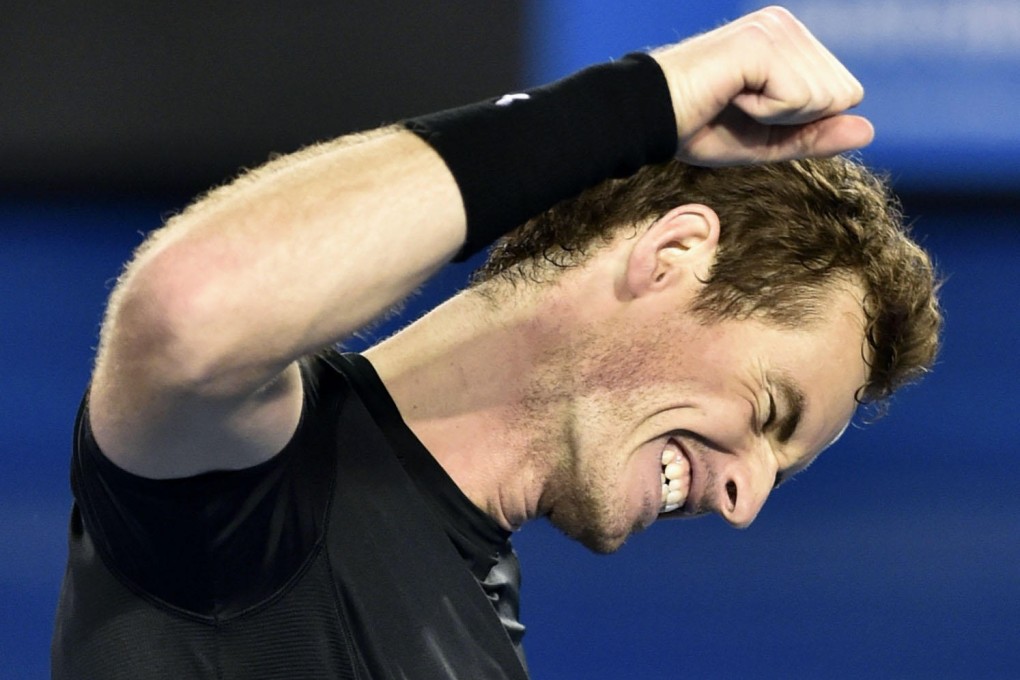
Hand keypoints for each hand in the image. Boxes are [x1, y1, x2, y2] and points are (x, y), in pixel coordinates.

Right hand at [651, 6, 873, 165]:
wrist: (647, 120)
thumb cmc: (698, 127)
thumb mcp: (768, 140)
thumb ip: (816, 135)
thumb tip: (868, 130)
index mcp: (791, 41)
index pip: (843, 93)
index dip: (800, 121)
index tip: (752, 110)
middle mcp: (786, 26)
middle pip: (840, 95)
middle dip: (793, 119)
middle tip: (742, 108)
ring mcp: (775, 29)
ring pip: (823, 98)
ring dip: (776, 117)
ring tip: (733, 100)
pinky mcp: (761, 43)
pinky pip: (799, 99)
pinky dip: (765, 114)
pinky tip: (731, 97)